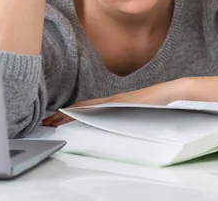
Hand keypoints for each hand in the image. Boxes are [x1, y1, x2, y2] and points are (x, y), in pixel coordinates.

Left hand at [42, 79, 186, 126]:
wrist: (172, 93)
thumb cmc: (159, 104)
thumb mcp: (137, 112)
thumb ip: (125, 116)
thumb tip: (118, 125)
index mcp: (114, 104)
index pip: (86, 109)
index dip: (69, 114)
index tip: (55, 119)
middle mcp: (111, 101)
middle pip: (81, 108)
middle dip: (62, 115)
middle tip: (45, 122)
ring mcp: (114, 101)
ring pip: (85, 108)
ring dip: (67, 115)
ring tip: (52, 121)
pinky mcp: (119, 103)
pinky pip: (97, 108)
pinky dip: (84, 111)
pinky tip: (73, 114)